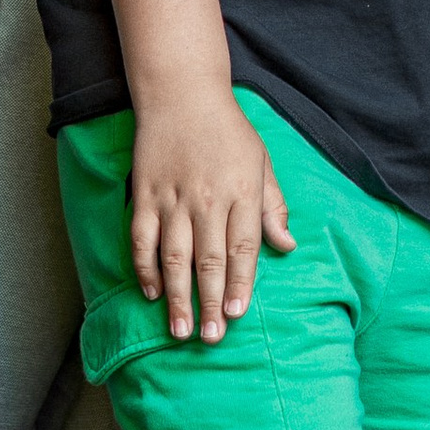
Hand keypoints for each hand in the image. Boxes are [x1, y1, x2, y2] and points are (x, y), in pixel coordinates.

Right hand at [128, 90, 295, 340]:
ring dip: (178, 296)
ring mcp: (173, 197)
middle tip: (211, 337)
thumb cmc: (229, 130)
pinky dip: (145, 267)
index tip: (236, 313)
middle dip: (210, 303)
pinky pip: (142, 238)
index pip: (242, 248)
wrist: (182, 93)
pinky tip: (152, 292)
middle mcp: (208, 198)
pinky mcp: (145, 193)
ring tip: (180, 329)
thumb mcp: (262, 162)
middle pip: (209, 260)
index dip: (239, 284)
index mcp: (242, 191)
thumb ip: (273, 207)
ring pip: (175, 256)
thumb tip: (287, 246)